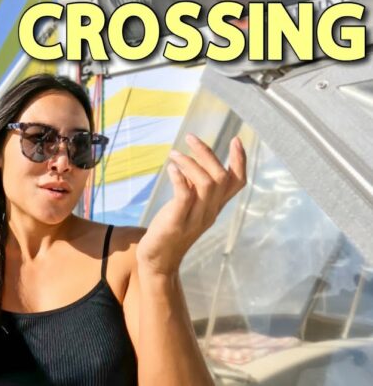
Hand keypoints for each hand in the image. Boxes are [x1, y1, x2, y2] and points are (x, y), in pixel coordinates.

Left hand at [137, 133, 246, 275]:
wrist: (158, 260)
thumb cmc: (171, 229)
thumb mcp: (189, 205)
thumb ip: (195, 186)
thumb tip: (195, 162)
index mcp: (215, 206)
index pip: (238, 182)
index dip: (240, 161)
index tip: (235, 139)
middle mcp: (210, 211)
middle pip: (222, 177)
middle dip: (208, 153)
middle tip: (190, 137)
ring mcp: (195, 218)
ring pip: (207, 184)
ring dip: (191, 163)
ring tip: (175, 154)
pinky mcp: (177, 222)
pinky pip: (185, 196)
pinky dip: (180, 178)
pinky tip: (171, 168)